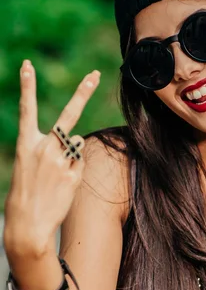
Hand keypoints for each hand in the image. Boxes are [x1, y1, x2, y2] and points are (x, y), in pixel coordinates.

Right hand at [3, 60, 100, 257]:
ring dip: (71, 154)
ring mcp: (61, 161)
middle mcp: (44, 148)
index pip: (27, 109)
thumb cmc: (27, 195)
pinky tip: (63, 184)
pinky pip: (80, 164)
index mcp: (26, 144)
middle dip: (83, 92)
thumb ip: (52, 149)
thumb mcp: (30, 167)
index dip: (27, 86)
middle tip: (96, 74)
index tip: (27, 65)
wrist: (28, 225)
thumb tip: (77, 139)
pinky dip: (75, 170)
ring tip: (56, 176)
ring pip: (76, 144)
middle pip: (69, 115)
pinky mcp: (74, 174)